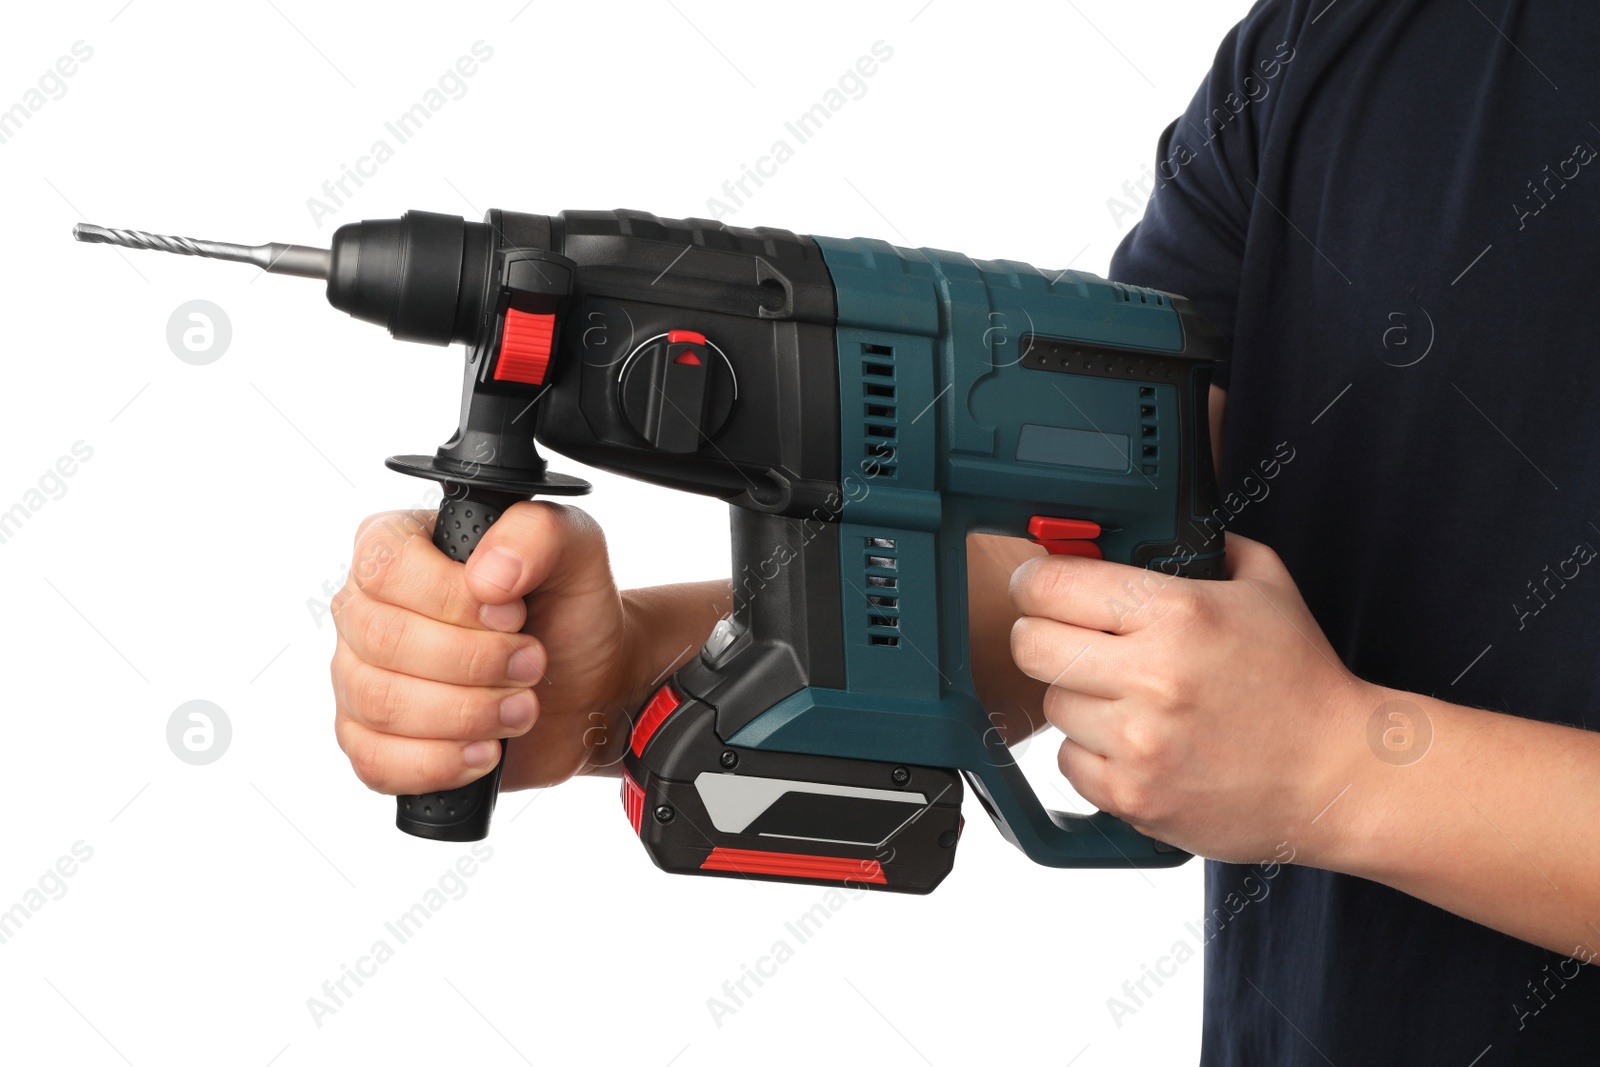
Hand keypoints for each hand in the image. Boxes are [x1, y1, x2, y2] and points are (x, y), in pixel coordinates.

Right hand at [330, 502, 636, 796]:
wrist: (591, 684)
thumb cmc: (570, 611)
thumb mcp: (576, 550)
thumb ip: (536, 534)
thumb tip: (486, 576)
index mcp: (397, 546)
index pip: (386, 567)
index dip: (451, 599)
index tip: (513, 615)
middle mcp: (365, 609)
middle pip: (382, 641)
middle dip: (474, 662)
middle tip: (531, 663)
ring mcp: (359, 677)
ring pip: (380, 704)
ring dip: (467, 714)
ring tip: (523, 708)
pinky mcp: (372, 740)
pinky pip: (374, 762)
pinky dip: (440, 763)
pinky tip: (486, 750)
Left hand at [1008, 532, 1375, 862]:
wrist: (1338, 776)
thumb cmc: (1300, 681)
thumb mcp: (1265, 584)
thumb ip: (1202, 545)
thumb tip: (1137, 526)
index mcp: (1178, 613)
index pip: (1051, 585)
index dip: (1035, 581)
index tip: (1039, 586)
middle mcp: (1152, 677)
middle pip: (1030, 645)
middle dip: (1043, 635)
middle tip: (1069, 639)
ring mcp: (1139, 743)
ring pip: (1051, 704)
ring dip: (1078, 698)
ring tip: (1128, 698)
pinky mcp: (1134, 796)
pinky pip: (1068, 761)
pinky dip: (1092, 753)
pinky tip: (1135, 743)